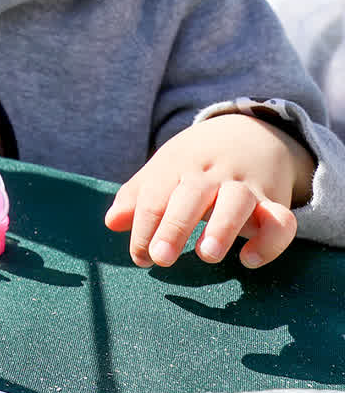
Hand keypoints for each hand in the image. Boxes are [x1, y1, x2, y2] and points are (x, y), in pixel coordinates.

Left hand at [104, 113, 314, 268]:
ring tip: (206, 255)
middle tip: (161, 257)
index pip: (155, 194)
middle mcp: (212, 173)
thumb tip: (111, 223)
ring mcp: (246, 185)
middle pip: (192, 194)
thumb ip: (137, 196)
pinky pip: (281, 220)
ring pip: (238, 201)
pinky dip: (270, 241)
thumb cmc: (195, 162)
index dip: (144, 226)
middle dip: (174, 226)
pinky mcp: (275, 201)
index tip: (140, 258)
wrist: (251, 133)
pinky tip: (249, 260)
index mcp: (177, 165)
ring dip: (222, 227)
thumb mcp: (163, 170)